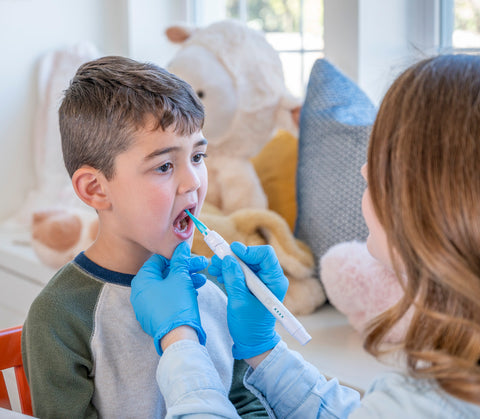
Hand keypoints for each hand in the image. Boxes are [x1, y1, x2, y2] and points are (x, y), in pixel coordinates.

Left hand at [130, 242, 208, 354]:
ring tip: (203, 280)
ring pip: (168, 286)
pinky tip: (195, 291)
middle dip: (185, 269)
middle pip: (165, 273)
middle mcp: (140, 292)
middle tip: (201, 265)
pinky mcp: (155, 316)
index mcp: (142, 280)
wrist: (178, 337)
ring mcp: (146, 306)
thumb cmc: (177, 305)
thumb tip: (181, 246)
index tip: (190, 255)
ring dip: (186, 280)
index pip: (158, 260)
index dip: (177, 256)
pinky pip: (167, 298)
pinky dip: (180, 292)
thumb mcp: (180, 278)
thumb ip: (180, 260)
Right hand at [208, 243, 287, 359]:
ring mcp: (261, 281)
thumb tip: (228, 259)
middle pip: (252, 256)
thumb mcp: (239, 302)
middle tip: (216, 259)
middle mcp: (270, 277)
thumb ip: (234, 279)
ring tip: (213, 268)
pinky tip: (219, 275)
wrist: (252, 342)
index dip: (248, 250)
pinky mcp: (253, 285)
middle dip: (233, 257)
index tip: (231, 251)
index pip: (265, 254)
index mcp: (275, 281)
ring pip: (245, 262)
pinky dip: (229, 271)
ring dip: (228, 263)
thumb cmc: (249, 326)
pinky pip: (241, 271)